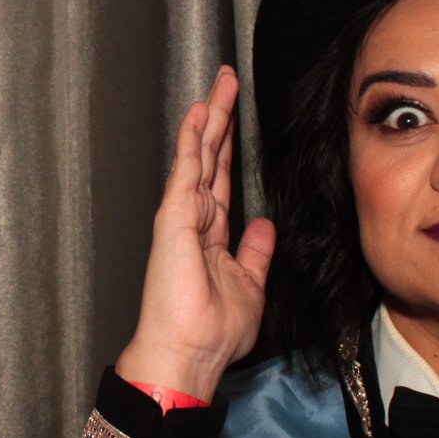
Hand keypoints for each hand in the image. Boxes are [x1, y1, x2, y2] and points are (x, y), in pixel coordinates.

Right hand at [116, 66, 275, 401]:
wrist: (189, 354)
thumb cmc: (212, 332)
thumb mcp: (250, 286)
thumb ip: (255, 252)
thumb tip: (263, 225)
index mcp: (211, 235)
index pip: (222, 179)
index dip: (229, 147)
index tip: (235, 118)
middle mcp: (194, 220)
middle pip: (210, 158)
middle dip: (219, 120)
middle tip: (226, 83)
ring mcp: (182, 216)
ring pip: (198, 156)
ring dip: (208, 119)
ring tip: (217, 85)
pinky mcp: (175, 217)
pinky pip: (187, 170)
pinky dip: (192, 141)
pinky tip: (198, 115)